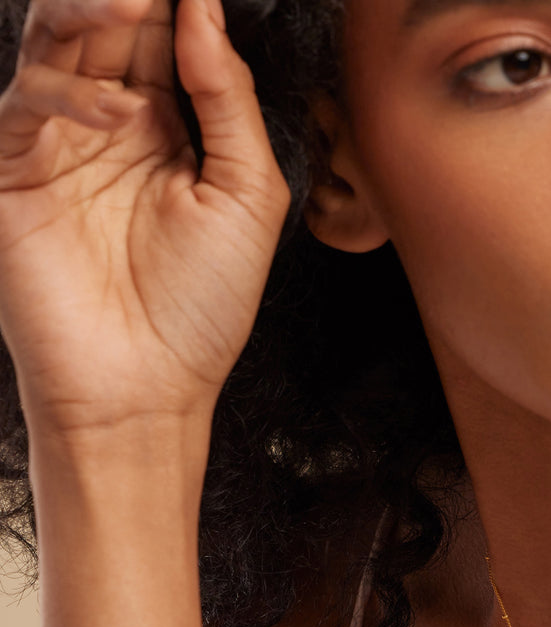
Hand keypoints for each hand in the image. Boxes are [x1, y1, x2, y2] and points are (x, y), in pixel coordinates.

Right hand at [0, 0, 290, 436]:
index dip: (182, 7)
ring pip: (56, 44)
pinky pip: (25, 104)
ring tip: (135, 7)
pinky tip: (121, 115)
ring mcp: (59, 145)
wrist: (147, 384)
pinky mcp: (12, 171)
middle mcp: (112, 128)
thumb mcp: (247, 195)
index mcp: (171, 132)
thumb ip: (230, 101)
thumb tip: (204, 11)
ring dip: (91, 13)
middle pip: (110, 28)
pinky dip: (70, 96)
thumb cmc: (205, 304)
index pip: (168, 41)